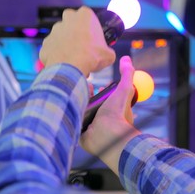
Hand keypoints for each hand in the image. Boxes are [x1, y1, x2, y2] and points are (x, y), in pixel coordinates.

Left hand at [39, 6, 115, 75]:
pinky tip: (64, 64)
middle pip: (72, 22)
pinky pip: (53, 48)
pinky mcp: (46, 43)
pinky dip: (57, 55)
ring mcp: (54, 30)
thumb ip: (107, 51)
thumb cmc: (91, 57)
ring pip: (61, 35)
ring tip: (73, 59)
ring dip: (66, 44)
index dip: (91, 28)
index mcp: (85, 15)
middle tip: (82, 46)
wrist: (70, 68)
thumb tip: (107, 55)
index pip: (88, 16)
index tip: (93, 40)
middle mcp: (67, 18)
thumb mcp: (108, 54)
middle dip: (76, 32)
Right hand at [80, 56, 141, 174]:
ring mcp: (92, 127)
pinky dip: (71, 113)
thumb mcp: (123, 89)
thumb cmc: (117, 113)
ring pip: (83, 111)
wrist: (106, 135)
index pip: (107, 99)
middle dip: (88, 95)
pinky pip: (74, 120)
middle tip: (82, 88)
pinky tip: (68, 105)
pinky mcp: (81, 133)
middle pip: (93, 104)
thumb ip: (127, 74)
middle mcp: (104, 119)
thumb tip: (126, 59)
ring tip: (74, 94)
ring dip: (79, 102)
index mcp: (114, 111)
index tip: (96, 85)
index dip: (101, 91)